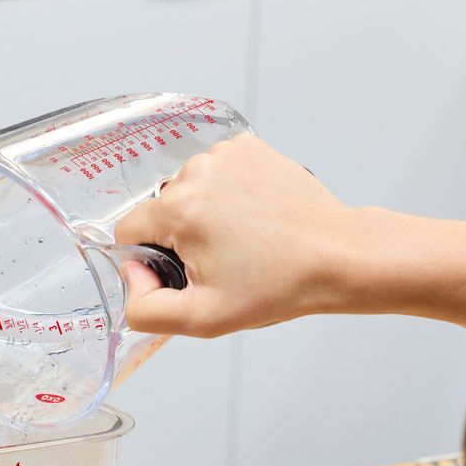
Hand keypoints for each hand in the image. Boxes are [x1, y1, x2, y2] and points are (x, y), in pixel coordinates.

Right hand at [114, 135, 356, 336]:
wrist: (337, 256)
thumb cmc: (278, 286)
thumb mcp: (202, 317)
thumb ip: (145, 310)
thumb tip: (134, 275)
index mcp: (179, 208)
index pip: (128, 231)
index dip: (149, 261)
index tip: (188, 274)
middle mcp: (197, 170)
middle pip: (159, 210)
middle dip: (179, 237)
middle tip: (223, 261)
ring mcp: (226, 154)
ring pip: (187, 191)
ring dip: (203, 214)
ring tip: (242, 239)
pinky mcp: (248, 148)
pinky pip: (215, 174)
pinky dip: (225, 194)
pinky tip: (252, 216)